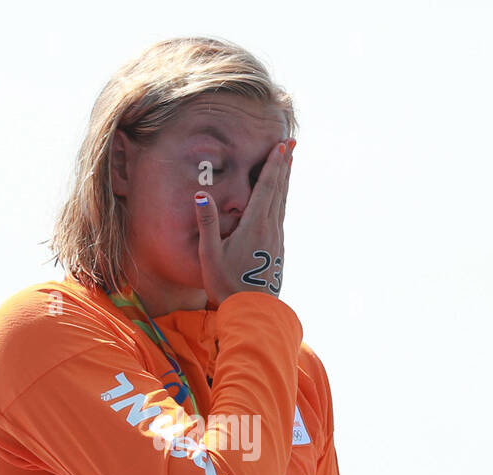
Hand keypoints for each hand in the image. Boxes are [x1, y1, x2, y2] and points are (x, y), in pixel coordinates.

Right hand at [193, 137, 293, 308]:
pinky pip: (281, 216)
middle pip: (279, 190)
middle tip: (292, 143)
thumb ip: (207, 224)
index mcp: (254, 226)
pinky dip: (282, 199)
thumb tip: (201, 195)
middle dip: (284, 165)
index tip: (282, 145)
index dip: (274, 165)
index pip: (266, 188)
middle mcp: (270, 229)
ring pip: (282, 202)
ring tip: (289, 163)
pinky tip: (281, 197)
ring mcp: (276, 239)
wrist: (252, 312)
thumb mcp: (210, 255)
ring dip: (285, 180)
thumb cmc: (226, 284)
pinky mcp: (278, 249)